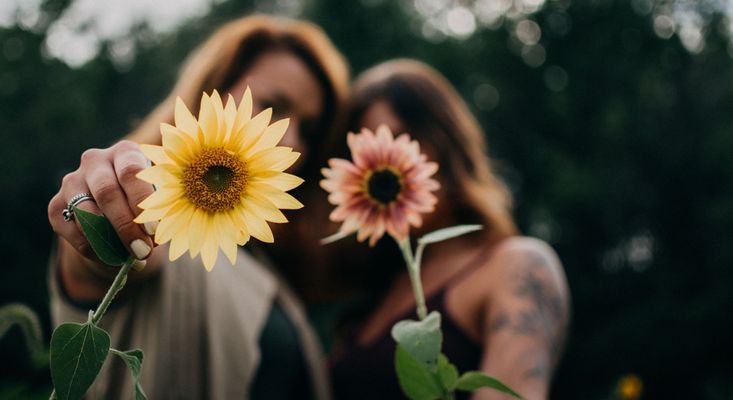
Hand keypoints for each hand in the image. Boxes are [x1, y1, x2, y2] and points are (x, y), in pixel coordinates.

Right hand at [48, 140, 156, 266]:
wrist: (117, 213)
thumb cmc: (147, 202)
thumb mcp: (158, 200)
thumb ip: (157, 211)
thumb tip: (153, 237)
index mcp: (125, 152)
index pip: (131, 171)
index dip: (142, 202)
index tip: (153, 230)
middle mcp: (95, 161)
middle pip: (107, 192)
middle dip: (126, 226)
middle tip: (143, 250)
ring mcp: (72, 181)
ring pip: (87, 213)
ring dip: (110, 240)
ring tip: (131, 258)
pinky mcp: (56, 205)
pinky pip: (73, 231)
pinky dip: (95, 249)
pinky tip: (114, 258)